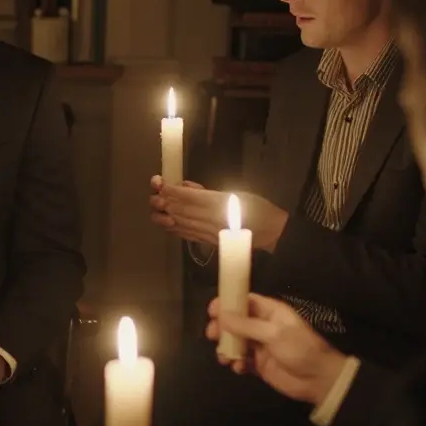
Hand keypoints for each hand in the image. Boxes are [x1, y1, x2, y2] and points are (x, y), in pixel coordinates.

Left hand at [151, 178, 287, 251]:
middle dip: (164, 203)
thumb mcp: (235, 193)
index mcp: (218, 204)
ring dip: (164, 216)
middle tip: (153, 196)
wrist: (272, 233)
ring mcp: (208, 233)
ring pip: (180, 224)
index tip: (160, 183)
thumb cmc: (258, 208)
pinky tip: (166, 223)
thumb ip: (208, 191)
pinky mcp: (209, 242)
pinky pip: (187, 235)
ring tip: (155, 208)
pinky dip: (174, 228)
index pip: (188, 197)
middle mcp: (210, 219)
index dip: (172, 191)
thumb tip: (186, 186)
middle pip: (181, 211)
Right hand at [204, 294, 347, 404]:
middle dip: (222, 327)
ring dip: (226, 347)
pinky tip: (239, 367)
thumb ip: (247, 325)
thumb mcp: (275, 334)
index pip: (244, 301)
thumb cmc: (300, 350)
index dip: (227, 303)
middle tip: (212, 335)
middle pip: (235, 321)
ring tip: (225, 357)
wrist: (319, 380)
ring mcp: (260, 345)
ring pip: (234, 341)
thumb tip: (221, 316)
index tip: (212, 311)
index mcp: (270, 312)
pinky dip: (236, 363)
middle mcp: (263, 326)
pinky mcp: (258, 364)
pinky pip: (240, 359)